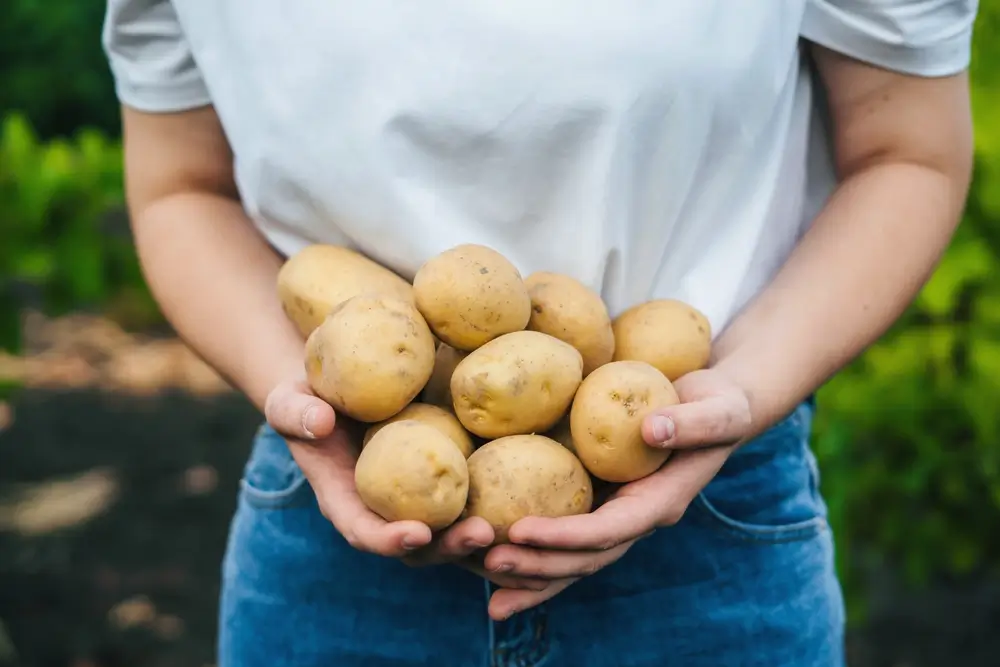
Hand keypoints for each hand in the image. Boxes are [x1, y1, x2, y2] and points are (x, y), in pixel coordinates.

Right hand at [265, 379, 547, 589]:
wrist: (337, 385)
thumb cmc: (308, 393)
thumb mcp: (289, 398)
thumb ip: (294, 412)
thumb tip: (319, 422)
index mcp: (346, 499)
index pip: (365, 532)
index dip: (389, 540)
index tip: (415, 534)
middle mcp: (386, 508)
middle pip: (420, 544)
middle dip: (450, 546)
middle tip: (482, 535)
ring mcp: (419, 498)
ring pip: (454, 529)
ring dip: (486, 537)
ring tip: (518, 527)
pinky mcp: (447, 478)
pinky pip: (475, 497)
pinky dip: (503, 505)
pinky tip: (540, 495)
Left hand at [480, 368, 752, 619]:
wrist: (716, 408)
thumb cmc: (719, 404)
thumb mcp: (719, 409)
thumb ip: (692, 422)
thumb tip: (652, 429)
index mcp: (661, 503)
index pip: (610, 530)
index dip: (567, 536)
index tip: (522, 530)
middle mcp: (636, 518)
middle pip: (584, 557)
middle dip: (538, 564)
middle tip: (488, 560)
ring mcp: (616, 512)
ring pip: (571, 557)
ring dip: (529, 570)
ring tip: (480, 572)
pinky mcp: (599, 499)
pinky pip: (564, 533)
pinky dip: (532, 550)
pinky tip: (492, 556)